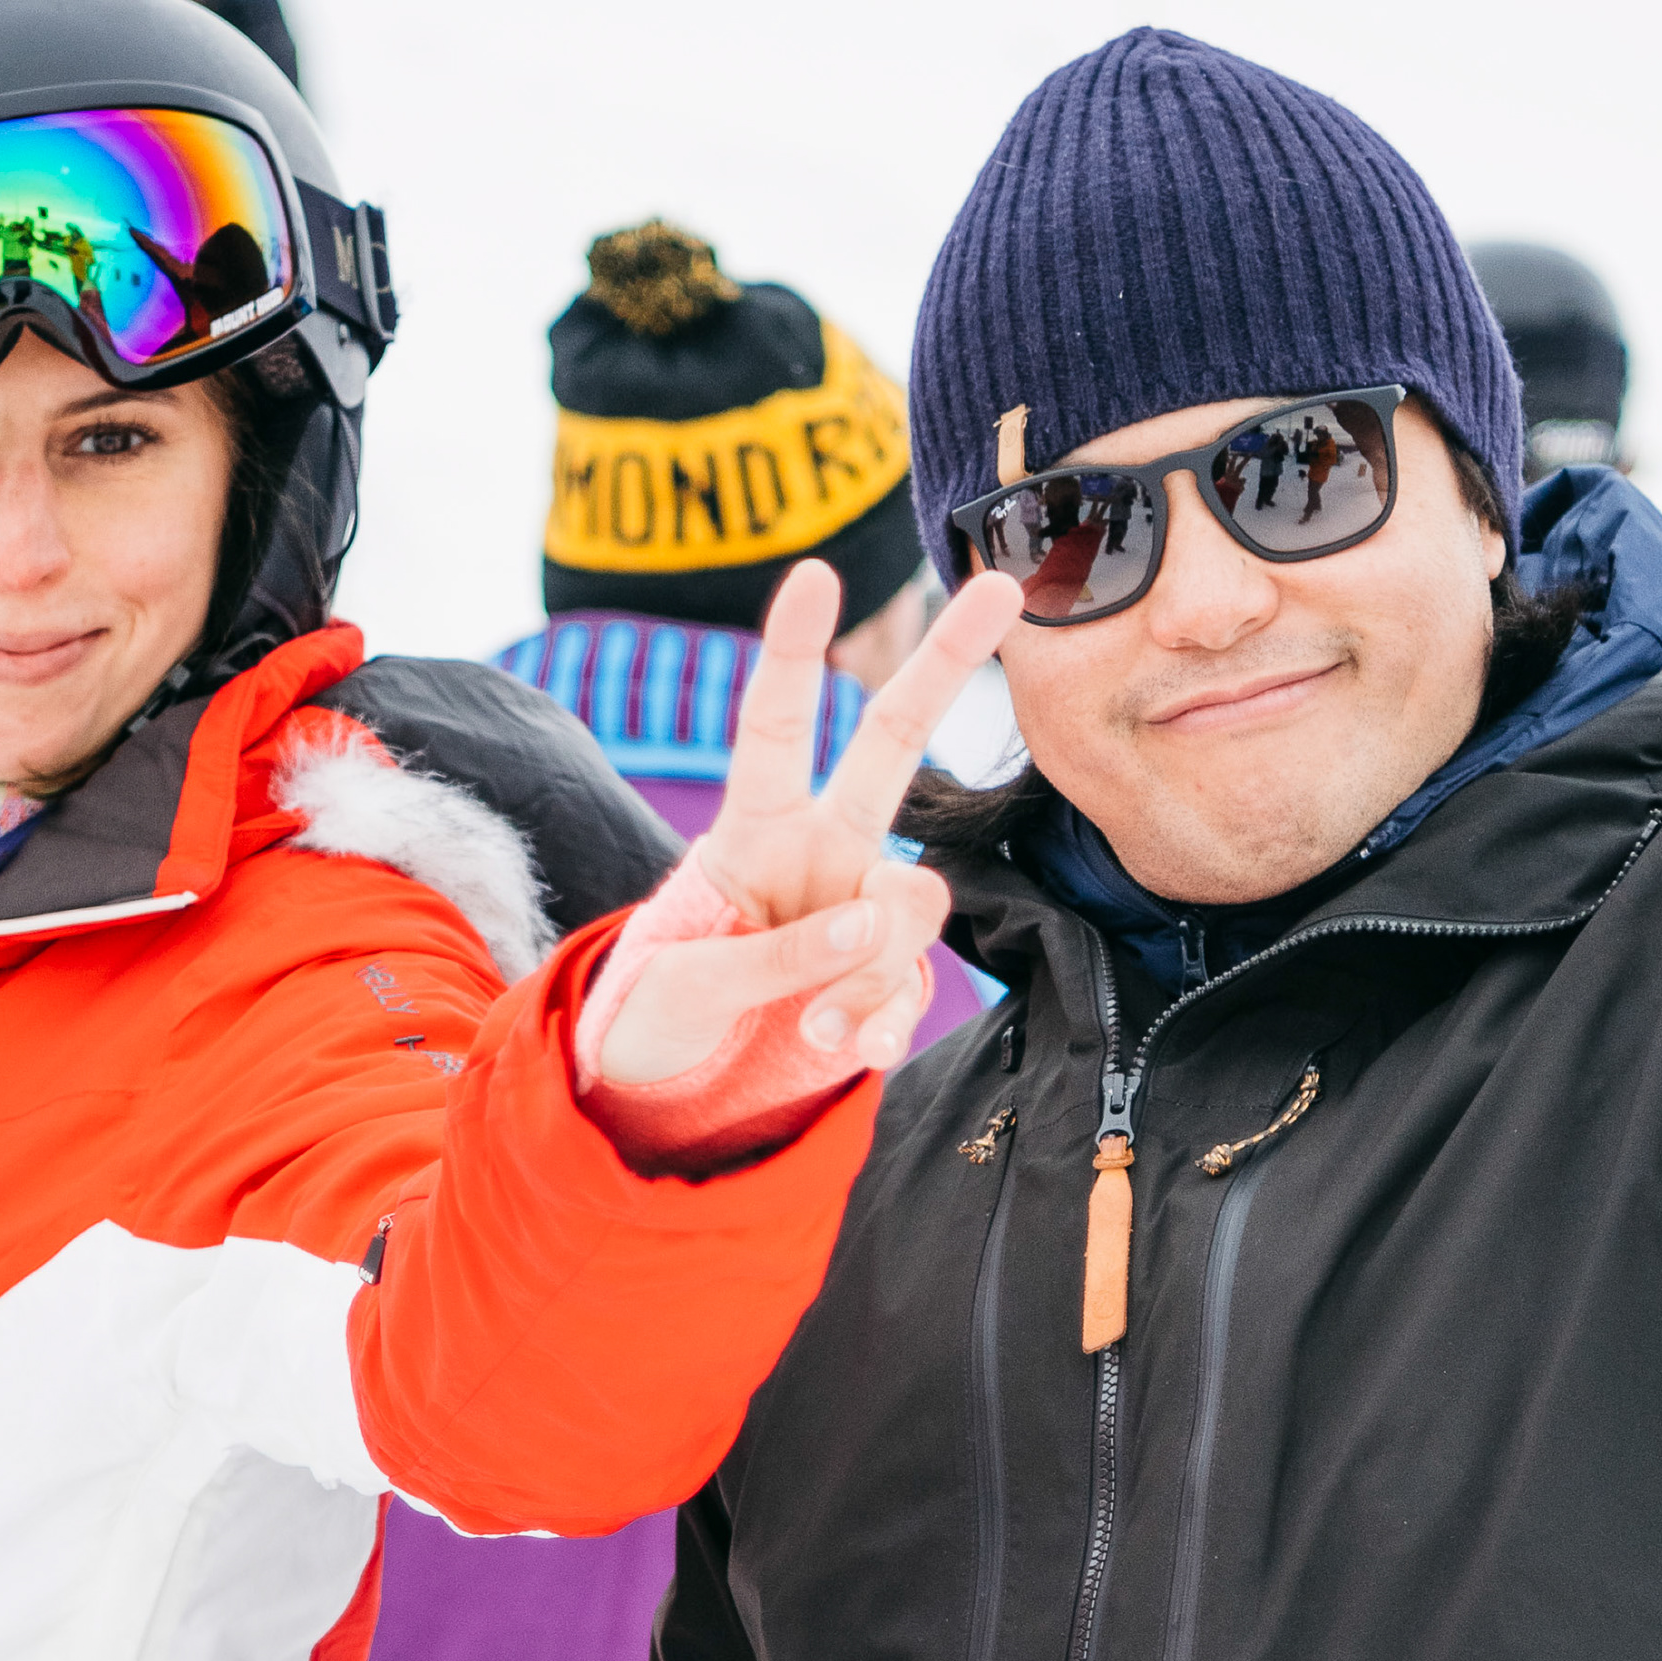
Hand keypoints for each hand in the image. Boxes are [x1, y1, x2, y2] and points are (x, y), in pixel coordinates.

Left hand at [580, 556, 1021, 1115]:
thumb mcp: (689, 988)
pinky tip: (856, 1050)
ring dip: (873, 969)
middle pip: (893, 741)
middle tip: (1000, 586)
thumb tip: (877, 923)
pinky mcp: (887, 973)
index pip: (774, 728)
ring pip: (913, 901)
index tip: (817, 574)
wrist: (675, 1085)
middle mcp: (819, 850)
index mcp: (752, 830)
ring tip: (817, 1028)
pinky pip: (912, 985)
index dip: (793, 653)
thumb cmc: (662, 1011)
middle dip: (946, 661)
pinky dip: (884, 1022)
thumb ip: (782, 955)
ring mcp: (861, 907)